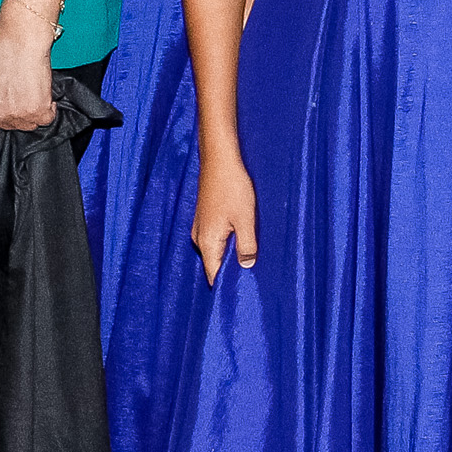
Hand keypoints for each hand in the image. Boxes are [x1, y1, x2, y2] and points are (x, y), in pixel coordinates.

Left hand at [0, 17, 57, 130]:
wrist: (20, 40)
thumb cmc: (1, 47)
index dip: (3, 115)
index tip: (10, 108)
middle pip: (12, 125)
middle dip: (18, 112)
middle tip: (23, 95)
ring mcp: (19, 115)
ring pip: (30, 124)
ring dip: (33, 111)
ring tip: (34, 93)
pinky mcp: (38, 111)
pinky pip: (47, 119)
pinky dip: (49, 109)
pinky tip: (47, 97)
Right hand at [191, 158, 258, 282]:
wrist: (219, 160)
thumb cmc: (232, 188)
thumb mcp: (245, 220)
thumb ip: (246, 246)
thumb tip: (246, 266)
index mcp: (207, 242)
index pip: (213, 274)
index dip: (227, 285)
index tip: (243, 291)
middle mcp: (200, 238)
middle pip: (214, 264)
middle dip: (230, 272)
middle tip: (251, 277)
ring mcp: (201, 227)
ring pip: (216, 251)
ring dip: (230, 256)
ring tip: (249, 260)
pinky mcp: (205, 218)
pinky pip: (215, 239)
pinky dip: (227, 244)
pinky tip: (242, 240)